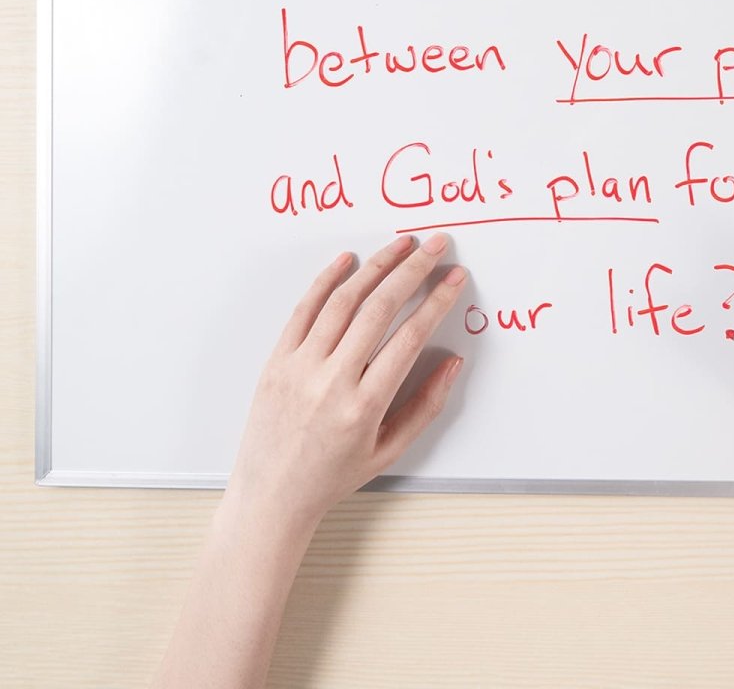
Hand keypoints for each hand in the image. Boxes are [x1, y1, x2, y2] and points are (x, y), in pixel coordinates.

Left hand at [226, 233, 465, 534]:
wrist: (270, 496)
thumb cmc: (332, 476)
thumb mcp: (389, 450)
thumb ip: (426, 405)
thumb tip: (452, 362)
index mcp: (363, 407)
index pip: (409, 338)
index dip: (436, 301)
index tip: (454, 278)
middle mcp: (330, 382)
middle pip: (379, 309)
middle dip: (413, 270)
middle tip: (437, 246)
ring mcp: (300, 367)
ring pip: (343, 301)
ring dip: (376, 266)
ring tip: (402, 245)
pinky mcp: (277, 360)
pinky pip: (303, 310)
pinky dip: (326, 280)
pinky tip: (348, 260)